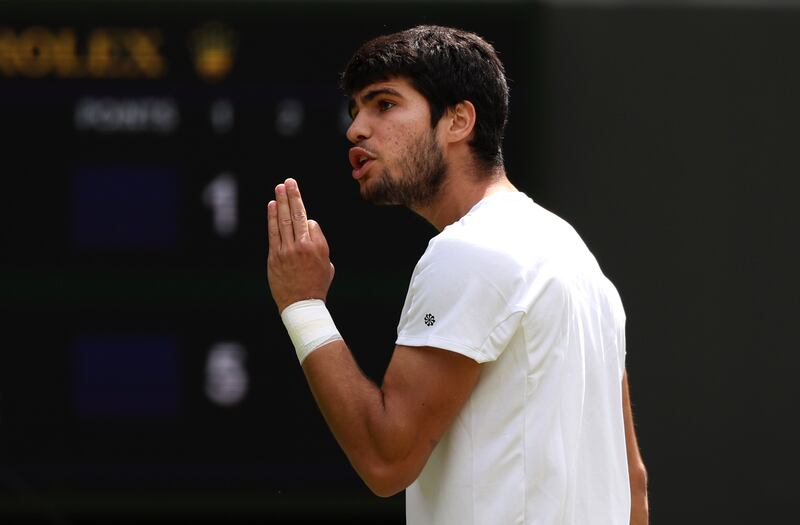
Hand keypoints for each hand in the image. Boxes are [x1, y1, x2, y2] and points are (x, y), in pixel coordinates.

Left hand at [267, 178, 334, 312]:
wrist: (302, 304)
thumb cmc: (317, 286)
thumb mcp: (328, 265)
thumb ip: (319, 245)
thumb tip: (309, 229)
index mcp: (319, 247)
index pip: (311, 223)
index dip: (308, 222)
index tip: (306, 224)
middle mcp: (304, 246)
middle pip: (297, 215)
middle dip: (293, 196)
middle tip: (290, 181)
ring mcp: (287, 250)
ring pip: (284, 220)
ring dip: (281, 201)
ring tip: (280, 187)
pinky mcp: (274, 256)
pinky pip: (273, 232)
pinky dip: (272, 217)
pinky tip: (271, 205)